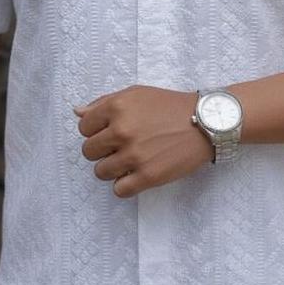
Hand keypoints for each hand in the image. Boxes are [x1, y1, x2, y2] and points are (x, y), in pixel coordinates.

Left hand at [73, 84, 214, 196]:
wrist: (206, 122)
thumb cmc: (169, 106)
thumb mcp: (136, 94)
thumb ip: (103, 103)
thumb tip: (77, 113)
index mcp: (117, 107)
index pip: (84, 128)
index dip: (96, 131)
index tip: (110, 132)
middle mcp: (122, 131)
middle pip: (89, 152)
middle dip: (102, 150)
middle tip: (121, 146)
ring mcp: (134, 155)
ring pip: (100, 172)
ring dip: (112, 168)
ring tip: (130, 160)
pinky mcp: (148, 176)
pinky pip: (118, 190)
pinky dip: (125, 185)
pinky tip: (136, 174)